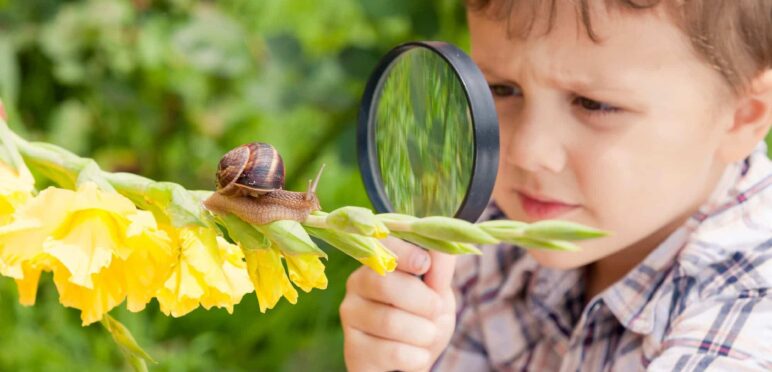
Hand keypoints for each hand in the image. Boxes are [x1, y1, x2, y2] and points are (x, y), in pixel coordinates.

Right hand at [341, 236, 456, 371]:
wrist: (411, 361)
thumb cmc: (423, 319)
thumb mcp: (437, 292)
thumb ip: (439, 269)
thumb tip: (441, 246)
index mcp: (376, 264)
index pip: (381, 248)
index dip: (403, 253)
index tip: (424, 264)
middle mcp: (356, 286)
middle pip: (385, 284)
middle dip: (422, 300)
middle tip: (436, 310)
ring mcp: (351, 318)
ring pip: (390, 321)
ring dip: (423, 332)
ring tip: (427, 335)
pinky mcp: (353, 350)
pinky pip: (391, 352)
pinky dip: (416, 356)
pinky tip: (416, 355)